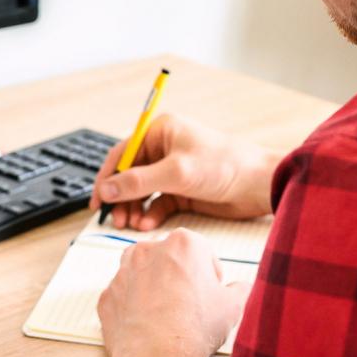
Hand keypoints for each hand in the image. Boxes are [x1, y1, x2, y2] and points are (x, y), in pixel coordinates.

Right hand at [89, 114, 281, 229]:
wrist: (259, 184)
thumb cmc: (225, 165)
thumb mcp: (177, 172)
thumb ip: (138, 182)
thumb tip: (106, 189)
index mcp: (161, 132)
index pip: (122, 153)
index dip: (107, 177)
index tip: (97, 200)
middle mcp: (164, 149)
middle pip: (129, 175)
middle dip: (120, 197)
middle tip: (114, 219)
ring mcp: (173, 171)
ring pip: (142, 192)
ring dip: (134, 209)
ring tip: (131, 225)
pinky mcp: (183, 191)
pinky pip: (157, 203)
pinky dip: (150, 214)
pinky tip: (147, 225)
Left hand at [98, 229, 251, 356]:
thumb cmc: (195, 328)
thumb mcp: (233, 306)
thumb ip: (239, 289)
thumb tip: (241, 288)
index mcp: (183, 244)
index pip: (202, 252)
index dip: (210, 274)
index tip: (211, 292)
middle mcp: (149, 250)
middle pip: (169, 260)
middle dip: (179, 277)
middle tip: (190, 306)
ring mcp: (123, 273)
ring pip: (143, 276)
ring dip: (154, 290)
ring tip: (168, 318)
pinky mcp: (107, 297)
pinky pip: (124, 298)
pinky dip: (133, 309)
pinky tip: (148, 328)